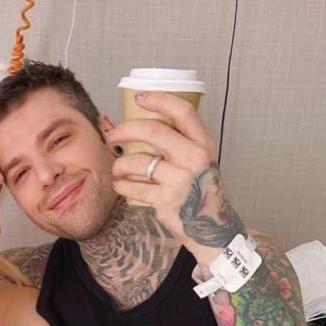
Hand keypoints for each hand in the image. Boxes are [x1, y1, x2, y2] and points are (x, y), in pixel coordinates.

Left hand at [106, 91, 243, 258]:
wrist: (212, 228)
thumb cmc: (200, 190)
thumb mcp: (200, 161)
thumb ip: (180, 143)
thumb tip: (141, 125)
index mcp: (203, 144)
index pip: (183, 111)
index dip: (159, 99)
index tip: (140, 97)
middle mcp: (194, 159)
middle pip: (153, 131)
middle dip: (125, 130)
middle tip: (112, 136)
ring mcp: (180, 180)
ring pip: (137, 161)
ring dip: (119, 163)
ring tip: (117, 167)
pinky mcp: (165, 200)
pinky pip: (133, 186)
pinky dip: (122, 184)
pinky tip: (121, 184)